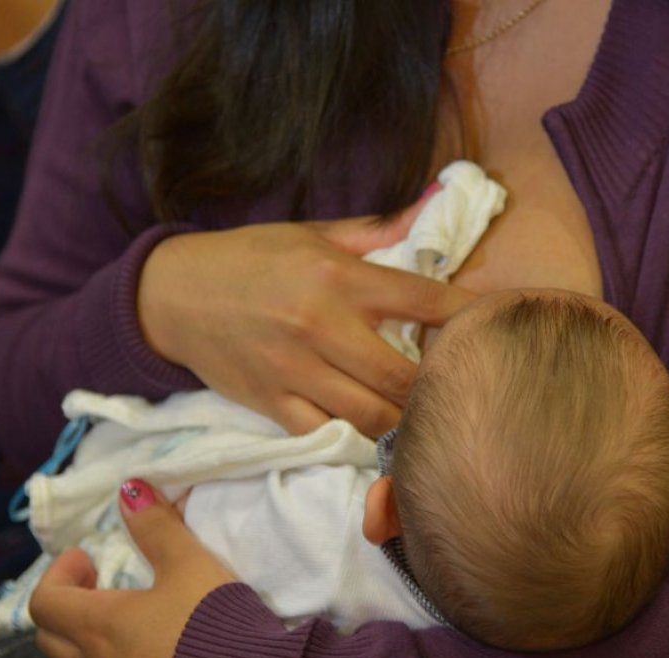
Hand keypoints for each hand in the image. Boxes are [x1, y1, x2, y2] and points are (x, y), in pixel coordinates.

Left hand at [30, 479, 235, 657]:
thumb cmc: (213, 621)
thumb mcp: (189, 562)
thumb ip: (156, 525)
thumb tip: (129, 489)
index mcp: (98, 624)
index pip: (45, 602)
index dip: (58, 574)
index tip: (89, 558)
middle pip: (49, 639)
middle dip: (64, 607)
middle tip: (98, 586)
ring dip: (77, 648)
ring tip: (111, 629)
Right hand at [138, 200, 475, 437]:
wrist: (171, 294)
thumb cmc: (249, 258)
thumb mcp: (310, 233)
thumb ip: (375, 231)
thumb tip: (431, 208)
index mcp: (338, 278)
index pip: (423, 300)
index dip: (469, 318)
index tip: (497, 330)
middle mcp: (320, 326)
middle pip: (403, 375)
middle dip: (440, 390)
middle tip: (464, 394)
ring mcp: (294, 370)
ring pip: (371, 414)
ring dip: (405, 422)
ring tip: (427, 421)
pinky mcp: (271, 403)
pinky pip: (326, 434)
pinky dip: (356, 439)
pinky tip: (377, 435)